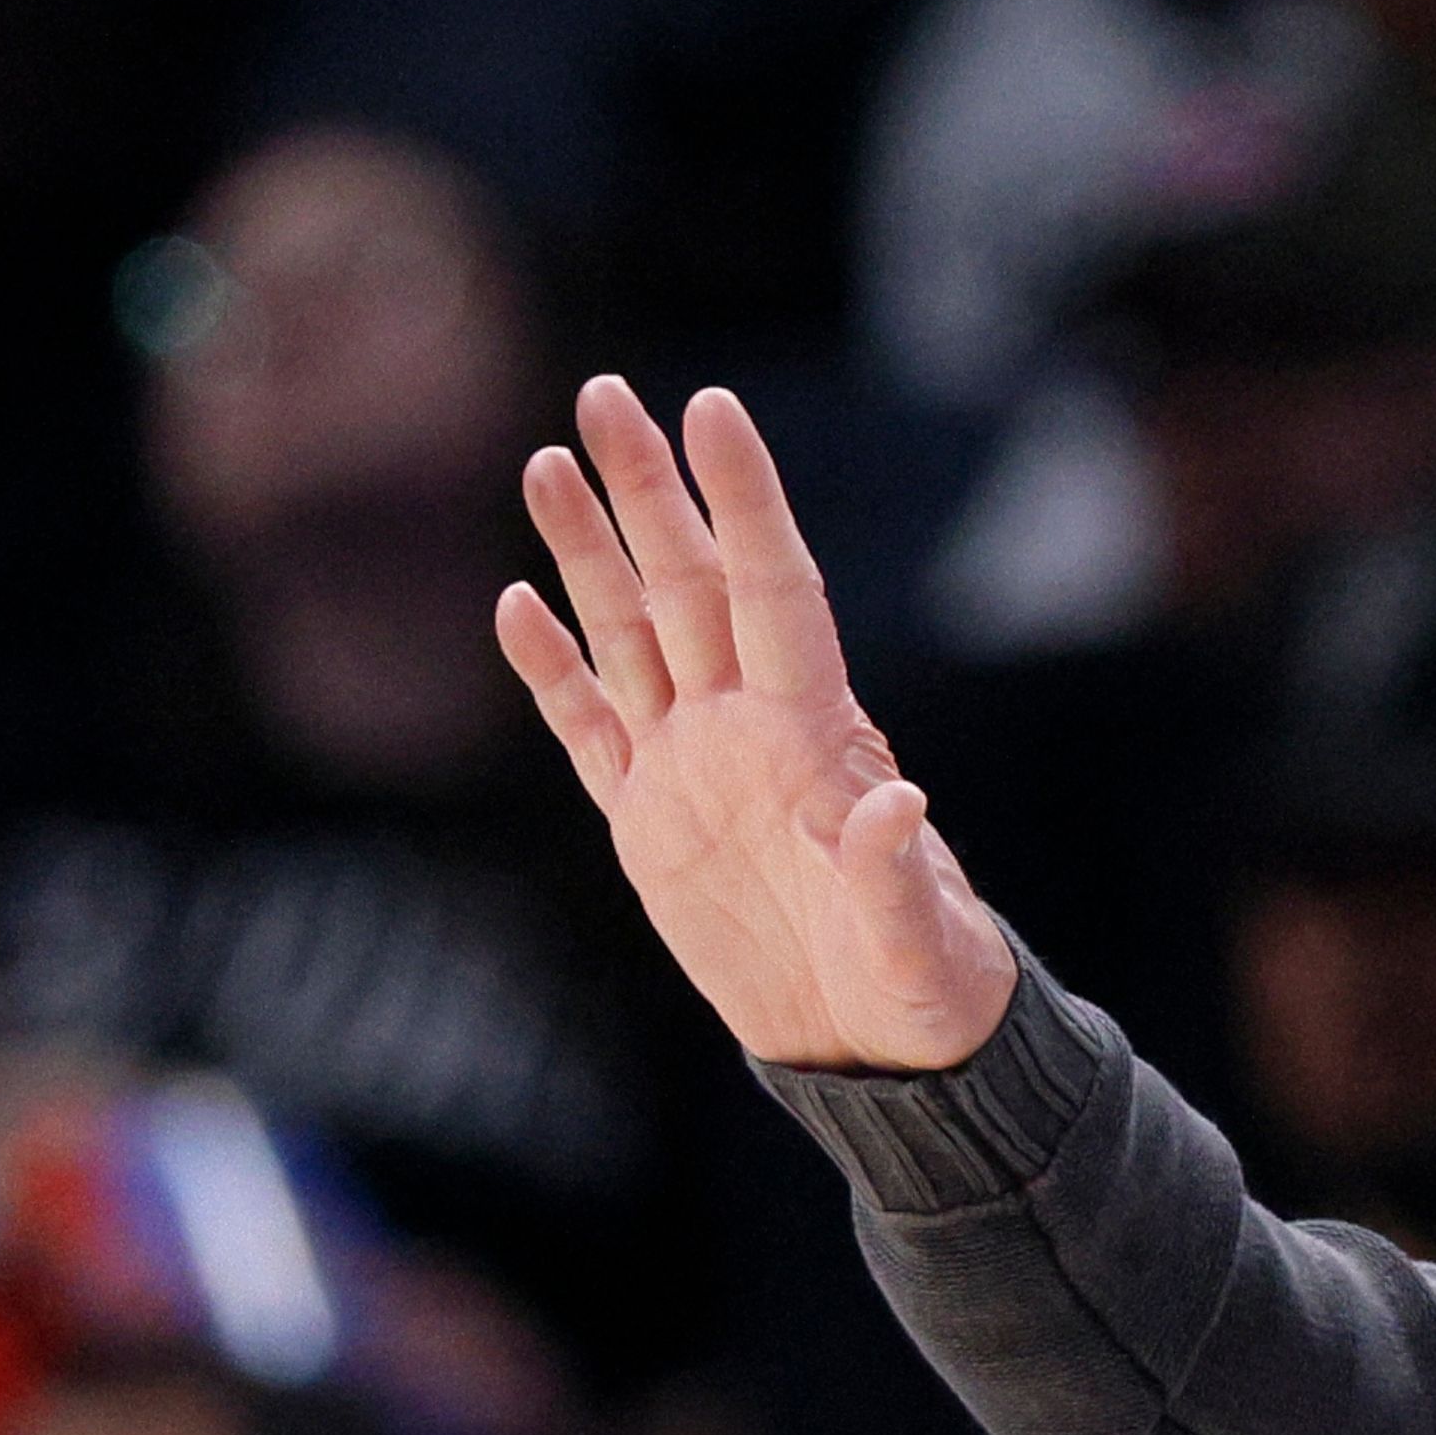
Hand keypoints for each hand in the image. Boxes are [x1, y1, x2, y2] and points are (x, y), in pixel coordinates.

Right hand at [496, 377, 1015, 1068]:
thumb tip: (897, 801)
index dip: (744, 499)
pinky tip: (516, 604)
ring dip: (587, 553)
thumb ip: (893, 869)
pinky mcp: (646, 824)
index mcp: (815, 730)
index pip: (771, 586)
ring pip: (628, 634)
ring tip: (547, 460)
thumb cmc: (919, 982)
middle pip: (687, 583)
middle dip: (645, 490)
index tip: (711, 406)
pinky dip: (550, 672)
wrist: (875, 1045)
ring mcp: (692, 768)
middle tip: (603, 389)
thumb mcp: (912, 934)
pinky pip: (589, 730)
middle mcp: (748, 726)